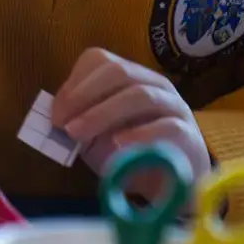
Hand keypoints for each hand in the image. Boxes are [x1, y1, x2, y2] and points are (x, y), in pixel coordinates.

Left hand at [50, 48, 209, 192]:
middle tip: (63, 125)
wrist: (168, 183)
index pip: (99, 60)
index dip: (73, 83)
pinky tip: (117, 144)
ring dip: (102, 113)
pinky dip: (138, 134)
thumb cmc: (127, 150)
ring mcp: (174, 106)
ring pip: (140, 96)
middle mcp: (152, 83)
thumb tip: (56, 116)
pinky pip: (166, 126)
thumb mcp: (93, 135)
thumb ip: (75, 120)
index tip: (54, 114)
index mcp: (127, 76)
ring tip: (79, 135)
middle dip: (84, 96)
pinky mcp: (189, 134)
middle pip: (118, 72)